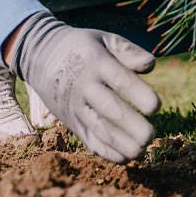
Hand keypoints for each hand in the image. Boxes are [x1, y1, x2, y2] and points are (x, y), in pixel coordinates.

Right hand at [10, 12, 161, 162]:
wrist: (39, 56)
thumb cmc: (81, 46)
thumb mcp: (103, 39)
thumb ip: (128, 50)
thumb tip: (151, 65)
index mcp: (97, 62)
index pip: (120, 80)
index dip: (139, 95)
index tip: (156, 107)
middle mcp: (85, 86)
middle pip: (109, 109)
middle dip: (132, 125)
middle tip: (152, 136)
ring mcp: (76, 106)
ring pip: (99, 129)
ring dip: (122, 144)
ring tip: (142, 149)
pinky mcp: (71, 121)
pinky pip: (89, 140)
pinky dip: (108, 152)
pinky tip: (127, 157)